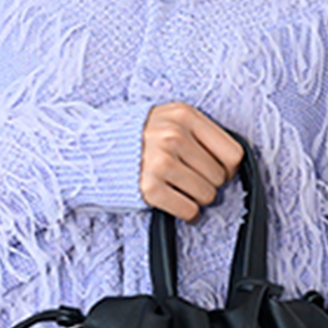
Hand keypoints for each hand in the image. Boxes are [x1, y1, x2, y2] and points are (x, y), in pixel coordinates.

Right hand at [140, 104, 242, 221]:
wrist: (94, 149)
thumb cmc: (137, 137)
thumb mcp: (170, 119)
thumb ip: (199, 133)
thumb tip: (232, 163)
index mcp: (184, 115)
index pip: (232, 152)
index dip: (228, 167)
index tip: (216, 170)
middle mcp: (173, 136)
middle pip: (219, 176)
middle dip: (209, 183)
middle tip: (191, 180)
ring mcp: (160, 161)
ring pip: (206, 194)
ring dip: (197, 198)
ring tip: (181, 189)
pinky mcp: (149, 187)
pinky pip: (188, 210)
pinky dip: (186, 212)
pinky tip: (175, 201)